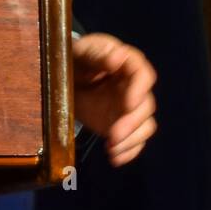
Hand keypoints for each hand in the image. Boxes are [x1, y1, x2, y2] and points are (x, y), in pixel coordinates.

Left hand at [71, 32, 156, 166]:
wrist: (65, 76)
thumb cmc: (74, 58)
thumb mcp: (81, 51)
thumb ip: (98, 54)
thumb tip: (118, 57)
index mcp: (126, 64)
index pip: (143, 74)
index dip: (140, 89)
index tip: (130, 103)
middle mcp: (134, 87)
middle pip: (145, 105)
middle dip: (132, 122)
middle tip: (114, 134)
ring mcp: (130, 108)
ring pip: (145, 125)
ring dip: (132, 139)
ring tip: (112, 148)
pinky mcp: (123, 124)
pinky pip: (135, 140)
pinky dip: (129, 151)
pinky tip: (115, 158)